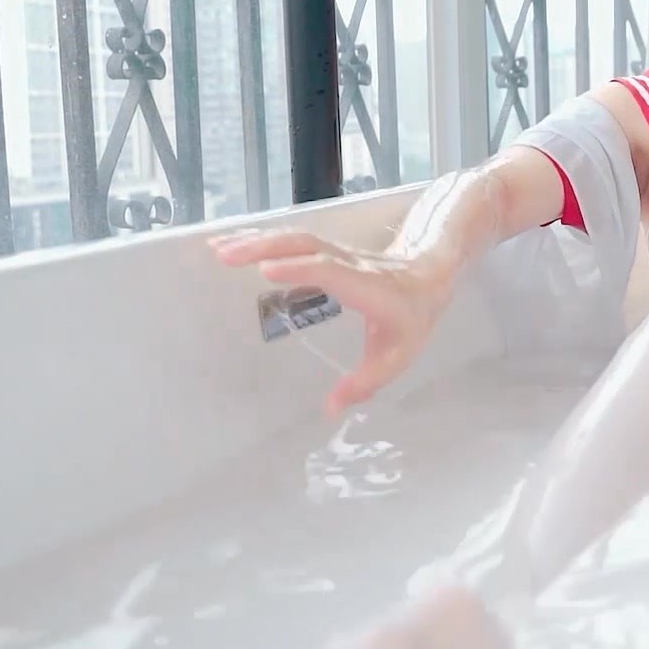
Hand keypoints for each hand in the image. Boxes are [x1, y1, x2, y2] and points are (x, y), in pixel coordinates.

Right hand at [210, 229, 453, 417]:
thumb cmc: (412, 318)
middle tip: (225, 254)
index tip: (267, 270)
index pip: (333, 272)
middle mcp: (350, 263)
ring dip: (257, 240)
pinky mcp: (327, 250)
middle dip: (264, 247)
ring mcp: (338, 252)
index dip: (301, 269)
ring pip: (297, 238)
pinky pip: (293, 241)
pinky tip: (234, 242)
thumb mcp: (397, 357)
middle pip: (306, 246)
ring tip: (218, 247)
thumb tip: (330, 410)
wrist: (430, 275)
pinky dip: (262, 239)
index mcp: (369, 288)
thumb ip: (365, 383)